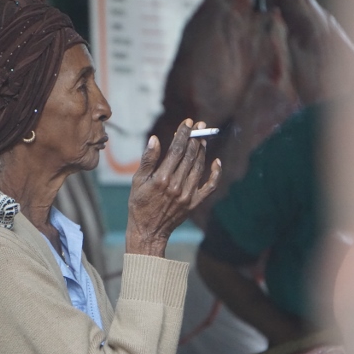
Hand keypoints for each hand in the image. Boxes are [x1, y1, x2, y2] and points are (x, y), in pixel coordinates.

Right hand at [126, 119, 221, 256]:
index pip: (176, 150)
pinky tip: (216, 161)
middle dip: (195, 138)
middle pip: (189, 156)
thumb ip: (148, 160)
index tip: (188, 122)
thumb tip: (154, 140)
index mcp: (162, 179)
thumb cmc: (139, 204)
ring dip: (202, 150)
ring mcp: (188, 195)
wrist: (148, 231)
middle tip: (200, 125)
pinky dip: (215, 173)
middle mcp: (177, 186)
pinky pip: (209, 186)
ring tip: (203, 138)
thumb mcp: (137, 181)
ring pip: (199, 166)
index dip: (183, 134)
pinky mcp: (194, 203)